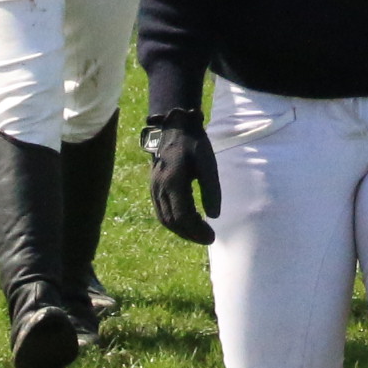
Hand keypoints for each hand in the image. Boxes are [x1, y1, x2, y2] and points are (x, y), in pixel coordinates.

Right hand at [144, 109, 220, 245]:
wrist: (174, 129)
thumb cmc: (194, 144)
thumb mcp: (208, 163)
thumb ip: (211, 189)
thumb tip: (214, 216)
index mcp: (172, 182)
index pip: (182, 217)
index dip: (196, 231)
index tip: (212, 236)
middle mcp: (159, 188)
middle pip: (172, 222)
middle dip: (191, 234)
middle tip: (209, 238)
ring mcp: (154, 189)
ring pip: (165, 219)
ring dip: (182, 230)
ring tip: (200, 233)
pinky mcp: (154, 188)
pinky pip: (162, 212)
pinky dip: (175, 222)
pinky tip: (189, 221)